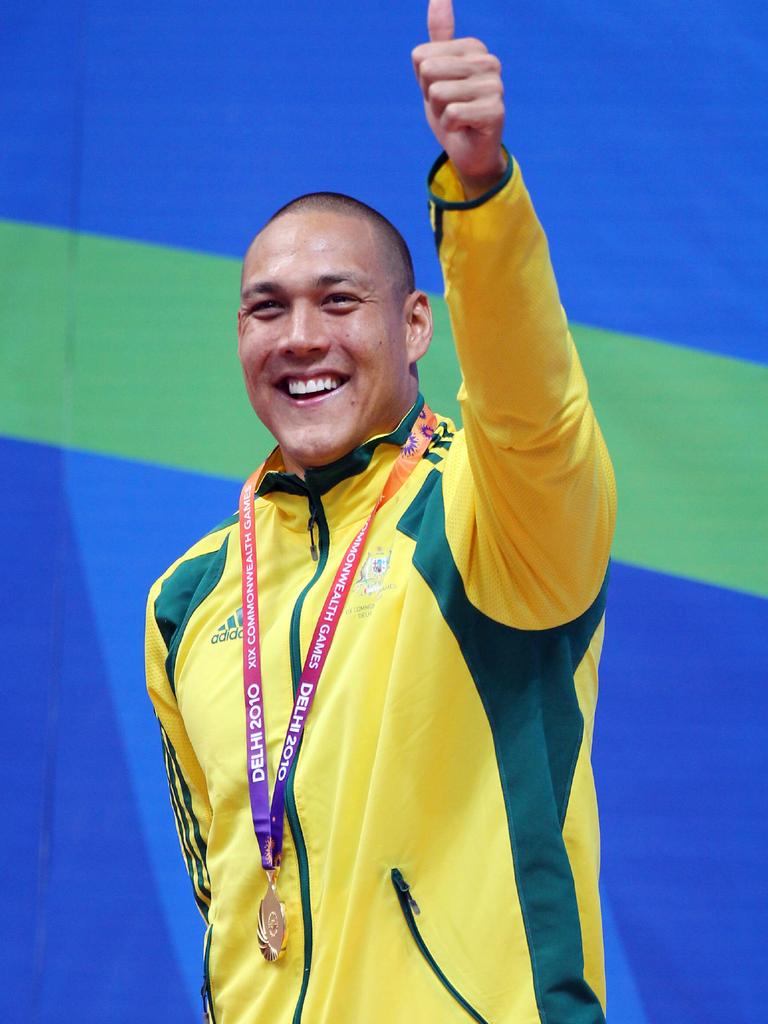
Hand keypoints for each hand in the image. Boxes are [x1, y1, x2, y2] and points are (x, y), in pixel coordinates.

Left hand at [412, 0, 506, 198]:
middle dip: (431, 97)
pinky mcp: (495, 111)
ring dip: (441, 114)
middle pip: (428, 71)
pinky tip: (465, 129)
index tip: (443, 93)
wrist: (470, 153)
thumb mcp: (436, 74)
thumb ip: (438, 37)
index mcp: (473, 47)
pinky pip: (451, 115)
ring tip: (458, 119)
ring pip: (438, 94)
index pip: (420, 57)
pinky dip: (450, 128)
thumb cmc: (452, 112)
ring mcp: (495, 86)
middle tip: (449, 108)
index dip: (423, 82)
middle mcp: (488, 61)